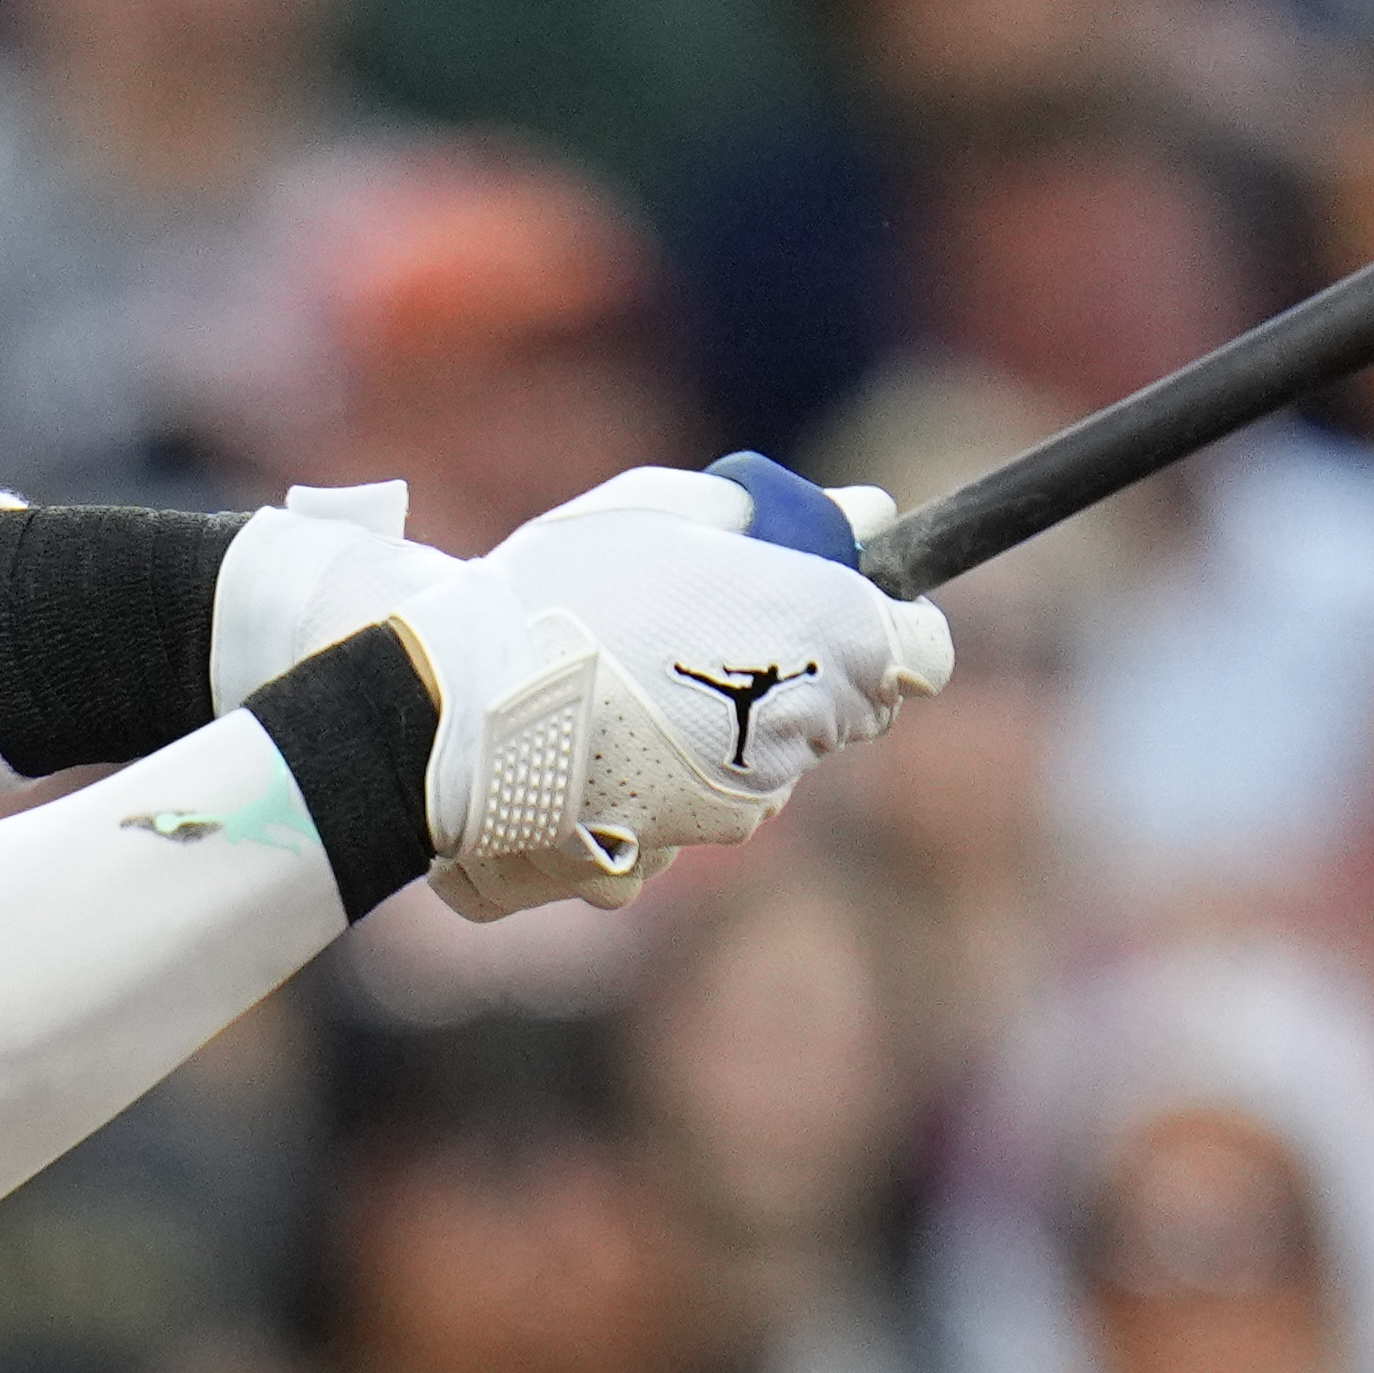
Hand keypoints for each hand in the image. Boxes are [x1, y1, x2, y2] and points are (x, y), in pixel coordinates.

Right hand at [399, 462, 956, 919]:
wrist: (450, 705)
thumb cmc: (558, 590)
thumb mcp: (661, 513)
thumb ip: (773, 519)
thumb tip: (870, 513)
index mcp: (826, 636)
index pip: (923, 652)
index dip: (888, 628)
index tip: (841, 610)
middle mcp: (800, 733)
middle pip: (836, 714)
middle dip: (790, 677)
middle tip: (700, 634)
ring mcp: (737, 808)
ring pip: (756, 772)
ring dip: (715, 738)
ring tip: (625, 687)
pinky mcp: (669, 859)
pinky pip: (677, 826)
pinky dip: (648, 795)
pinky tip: (590, 748)